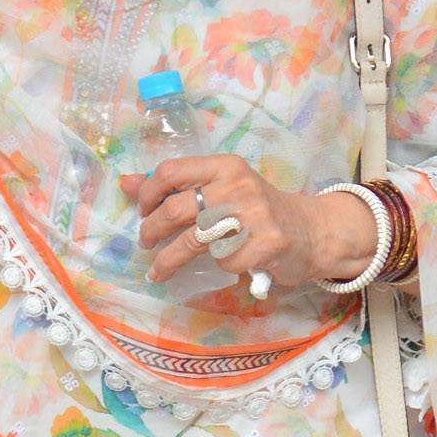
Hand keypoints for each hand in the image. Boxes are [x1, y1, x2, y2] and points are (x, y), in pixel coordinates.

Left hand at [125, 155, 380, 312]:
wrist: (311, 231)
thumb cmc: (258, 210)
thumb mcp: (222, 188)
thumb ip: (177, 186)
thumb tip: (125, 182)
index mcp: (225, 166)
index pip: (171, 171)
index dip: (148, 193)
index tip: (143, 210)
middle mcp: (238, 185)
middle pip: (176, 209)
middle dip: (151, 230)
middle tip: (145, 242)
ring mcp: (254, 215)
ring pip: (193, 241)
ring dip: (167, 261)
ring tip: (156, 271)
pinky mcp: (265, 244)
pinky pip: (223, 262)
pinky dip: (217, 268)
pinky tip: (224, 266)